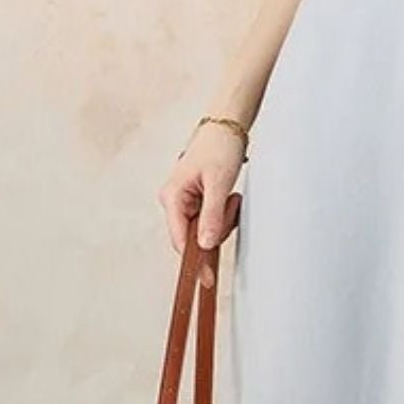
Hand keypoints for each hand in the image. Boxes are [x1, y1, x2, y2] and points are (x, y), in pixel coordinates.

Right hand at [157, 125, 245, 255]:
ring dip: (223, 218)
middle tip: (231, 203)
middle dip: (218, 227)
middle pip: (195, 236)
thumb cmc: (219, 146)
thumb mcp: (219, 183)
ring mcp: (185, 201)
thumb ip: (213, 215)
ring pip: (205, 229)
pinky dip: (224, 212)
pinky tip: (229, 196)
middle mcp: (174, 201)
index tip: (208, 278)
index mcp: (172, 197)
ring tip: (231, 195)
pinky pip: (210, 218)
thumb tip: (206, 245)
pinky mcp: (197, 199)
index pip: (181, 240)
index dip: (196, 260)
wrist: (227, 125)